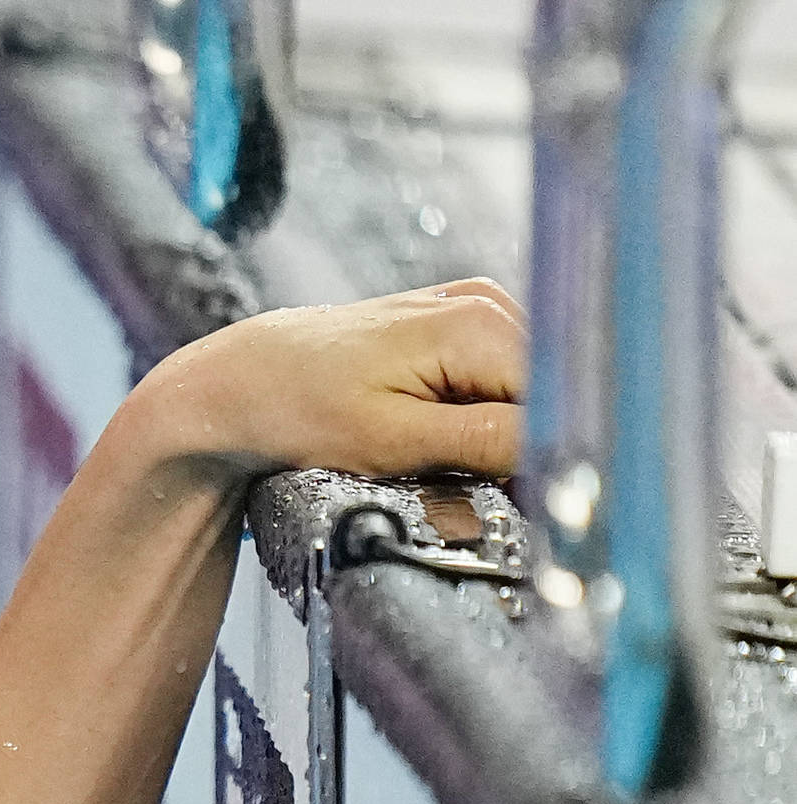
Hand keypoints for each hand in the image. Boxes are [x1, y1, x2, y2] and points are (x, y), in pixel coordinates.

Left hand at [123, 279, 525, 492]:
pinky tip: (440, 435)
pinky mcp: (459, 324)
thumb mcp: (392, 440)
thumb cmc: (295, 407)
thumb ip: (485, 441)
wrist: (238, 382)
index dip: (553, 454)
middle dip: (530, 446)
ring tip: (445, 460)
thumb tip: (565, 453)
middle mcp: (488, 303)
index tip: (532, 499)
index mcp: (481, 323)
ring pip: (529, 389)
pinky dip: (483, 415)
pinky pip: (500, 379)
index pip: (563, 397)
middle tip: (479, 489)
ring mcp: (475, 308)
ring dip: (505, 434)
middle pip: (551, 390)